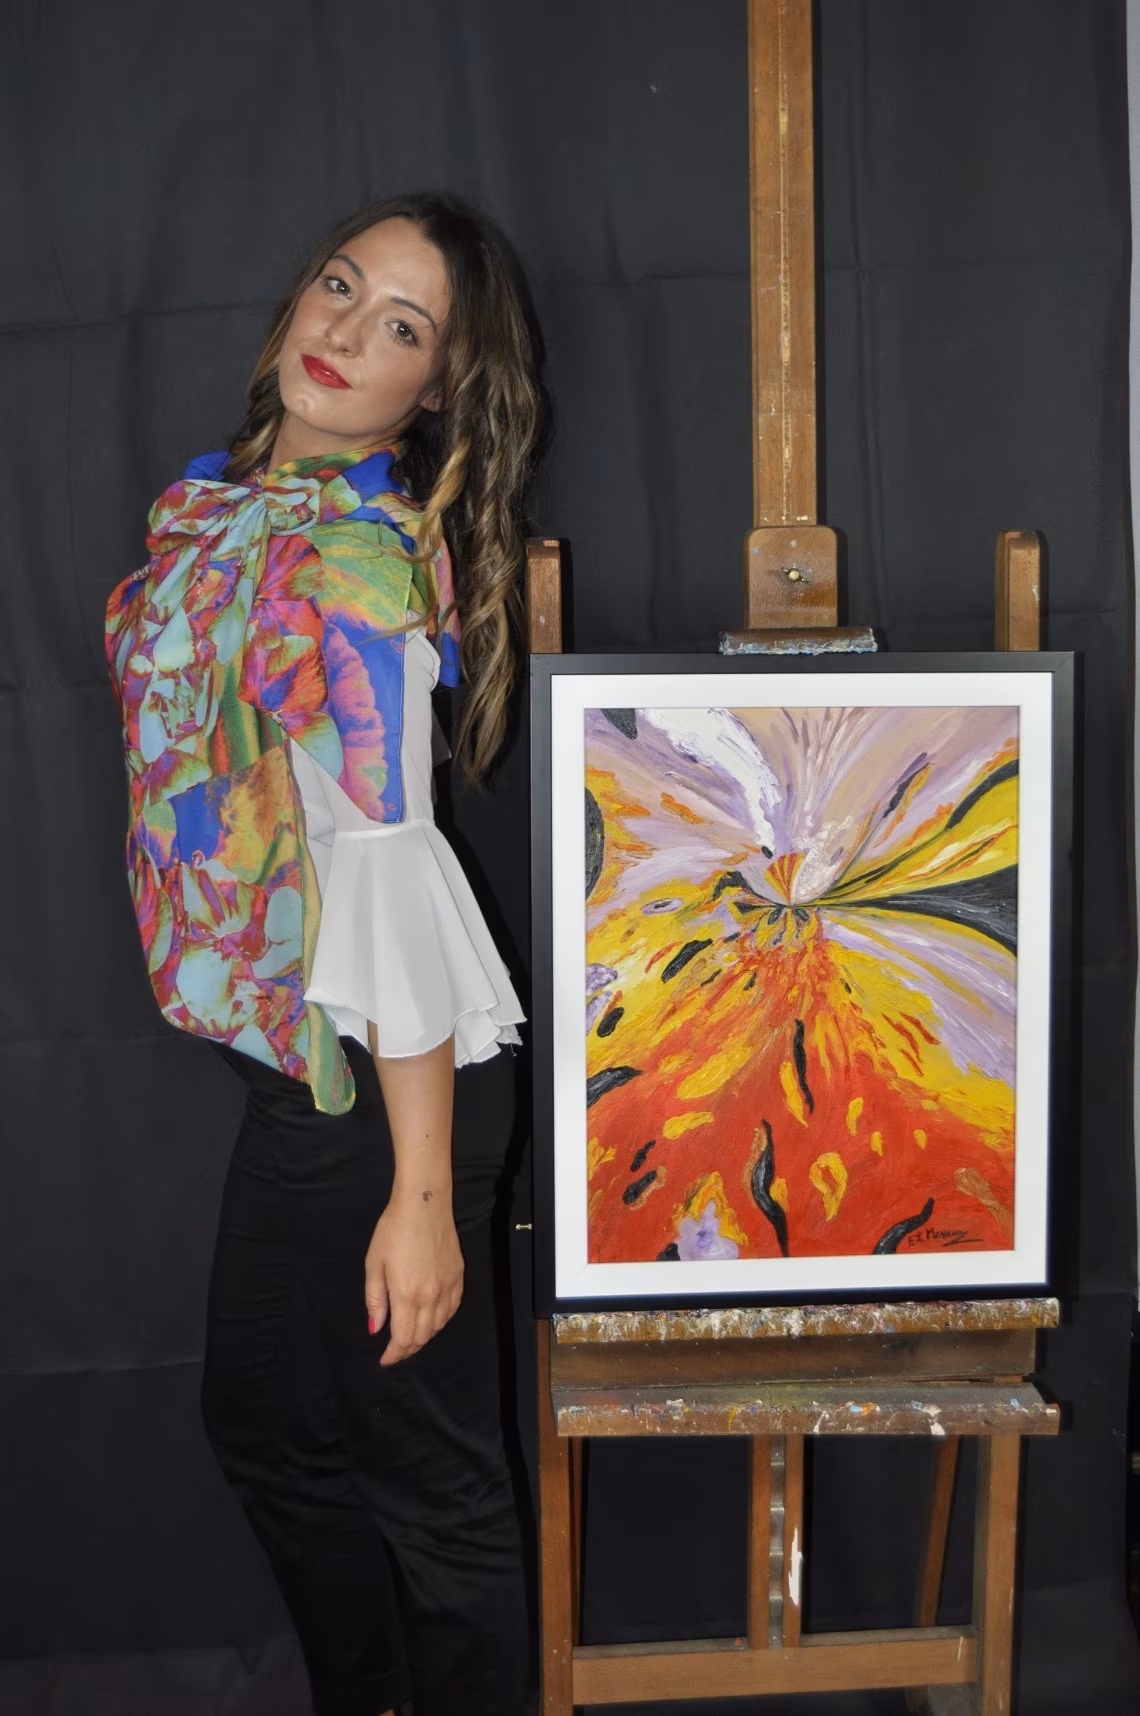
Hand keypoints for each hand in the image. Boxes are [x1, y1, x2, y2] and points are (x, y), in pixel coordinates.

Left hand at [364, 1183, 463, 1365]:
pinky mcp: (458, 1276)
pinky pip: (452, 1309)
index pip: (403, 1338)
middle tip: (395, 1351)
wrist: (424, 1204)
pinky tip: (432, 1319)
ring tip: (411, 1337)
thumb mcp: (374, 1263)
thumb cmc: (393, 1230)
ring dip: (424, 1337)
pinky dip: (441, 1321)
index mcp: (407, 1294)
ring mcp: (448, 1287)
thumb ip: (375, 1300)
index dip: (394, 1354)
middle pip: (422, 1336)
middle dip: (408, 1349)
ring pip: (438, 1326)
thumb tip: (376, 1329)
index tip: (385, 1360)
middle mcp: (431, 1296)